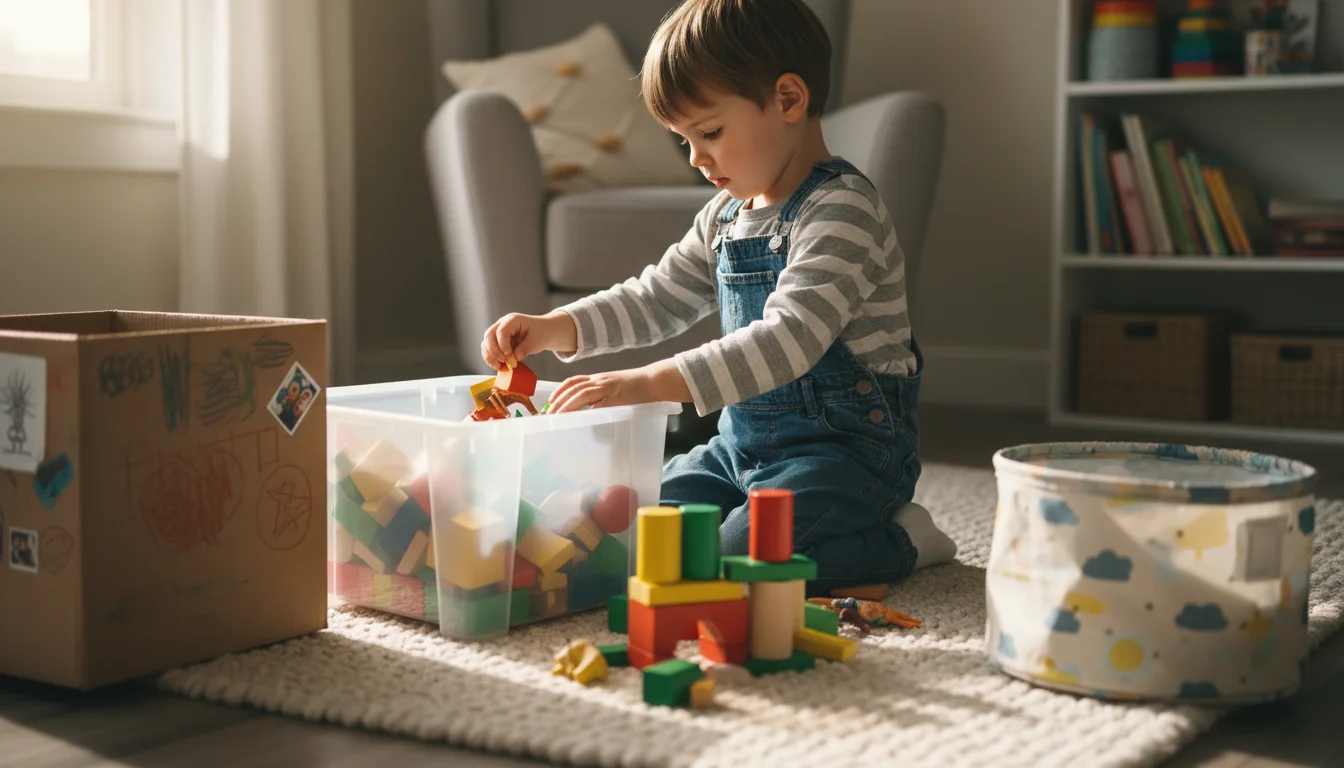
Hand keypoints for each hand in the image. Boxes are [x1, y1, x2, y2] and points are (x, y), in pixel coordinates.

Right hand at [481, 312, 576, 371]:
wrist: (544, 331)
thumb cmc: (541, 333)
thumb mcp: (537, 341)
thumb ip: (526, 348)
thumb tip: (515, 358)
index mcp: (512, 320)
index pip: (501, 331)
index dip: (502, 344)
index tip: (508, 356)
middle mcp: (502, 324)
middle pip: (489, 336)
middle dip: (493, 351)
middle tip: (503, 362)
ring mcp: (498, 333)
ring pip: (486, 344)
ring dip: (490, 357)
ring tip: (500, 367)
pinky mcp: (498, 342)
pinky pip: (490, 350)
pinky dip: (493, 359)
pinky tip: (501, 367)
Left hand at [547, 359, 692, 413]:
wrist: (653, 381)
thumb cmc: (636, 387)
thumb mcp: (614, 389)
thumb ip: (601, 397)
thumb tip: (589, 410)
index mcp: (598, 379)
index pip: (573, 381)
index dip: (559, 390)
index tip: (550, 400)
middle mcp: (599, 380)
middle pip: (573, 387)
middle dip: (558, 400)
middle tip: (548, 413)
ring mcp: (607, 386)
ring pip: (581, 393)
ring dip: (566, 405)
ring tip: (557, 415)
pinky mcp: (616, 395)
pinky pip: (598, 401)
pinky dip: (586, 408)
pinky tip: (579, 416)